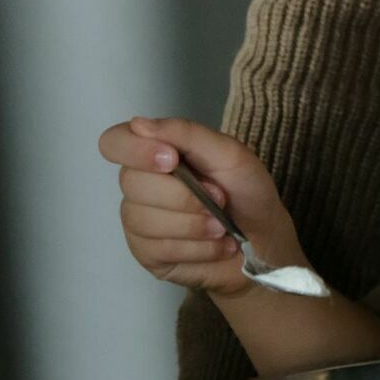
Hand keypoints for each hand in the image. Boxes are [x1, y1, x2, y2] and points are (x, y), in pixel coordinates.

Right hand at [99, 114, 301, 294]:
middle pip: (131, 183)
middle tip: (219, 198)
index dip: (135, 150)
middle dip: (184, 195)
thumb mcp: (229, 153)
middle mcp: (139, 185)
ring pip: (145, 220)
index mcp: (155, 152)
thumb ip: (187, 134)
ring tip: (221, 226)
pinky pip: (160, 249)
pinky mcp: (148, 254)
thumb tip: (140, 124)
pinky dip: (197, 248)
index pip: (115, 142)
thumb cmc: (246, 191)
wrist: (265, 238)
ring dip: (194, 224)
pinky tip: (215, 246)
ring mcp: (140, 222)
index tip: (171, 160)